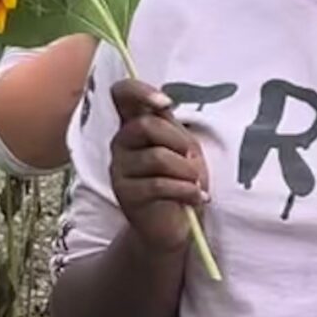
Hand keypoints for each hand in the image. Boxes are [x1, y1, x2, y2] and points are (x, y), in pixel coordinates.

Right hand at [106, 78, 207, 253]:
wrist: (174, 225)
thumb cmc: (181, 180)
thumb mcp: (182, 147)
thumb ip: (171, 125)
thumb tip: (164, 105)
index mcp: (134, 125)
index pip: (122, 94)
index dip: (140, 91)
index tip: (166, 104)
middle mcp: (120, 144)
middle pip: (146, 126)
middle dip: (180, 142)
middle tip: (194, 160)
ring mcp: (119, 170)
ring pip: (157, 157)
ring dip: (187, 170)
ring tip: (196, 183)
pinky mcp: (125, 195)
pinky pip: (159, 185)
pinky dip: (187, 191)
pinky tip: (197, 198)